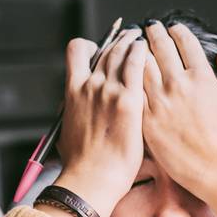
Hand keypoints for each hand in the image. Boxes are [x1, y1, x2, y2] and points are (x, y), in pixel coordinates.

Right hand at [50, 29, 148, 216]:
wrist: (92, 178)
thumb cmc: (81, 164)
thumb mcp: (68, 131)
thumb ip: (75, 113)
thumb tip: (77, 113)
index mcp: (73, 90)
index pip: (77, 50)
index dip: (91, 44)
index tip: (101, 48)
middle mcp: (89, 84)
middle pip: (106, 49)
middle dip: (120, 40)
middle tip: (132, 37)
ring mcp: (109, 90)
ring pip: (122, 51)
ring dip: (133, 41)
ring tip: (142, 39)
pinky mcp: (128, 100)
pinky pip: (137, 63)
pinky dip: (142, 52)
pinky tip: (149, 50)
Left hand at [142, 22, 216, 216]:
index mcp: (203, 78)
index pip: (186, 44)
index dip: (178, 32)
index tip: (173, 28)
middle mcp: (179, 85)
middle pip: (160, 49)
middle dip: (153, 34)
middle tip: (149, 28)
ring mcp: (160, 103)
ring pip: (141, 67)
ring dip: (137, 52)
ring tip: (133, 46)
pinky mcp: (146, 121)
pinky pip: (132, 93)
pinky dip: (128, 79)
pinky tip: (126, 75)